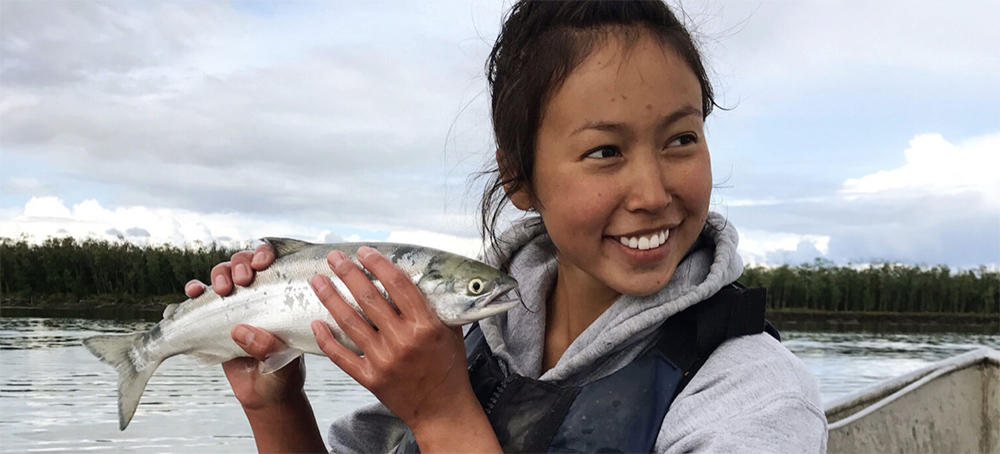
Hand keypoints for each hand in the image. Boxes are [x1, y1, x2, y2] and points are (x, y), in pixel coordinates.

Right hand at [185, 245, 323, 451]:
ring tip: (221, 289)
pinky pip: (200, 299)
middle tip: (243, 280)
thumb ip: (267, 346)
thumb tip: (240, 330)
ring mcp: (235, 305)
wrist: (265, 395)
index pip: (274, 263)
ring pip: (222, 275)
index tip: (262, 264)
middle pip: (244, 262)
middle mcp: (258, 294)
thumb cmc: (282, 373)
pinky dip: (194, 291)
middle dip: (240, 264)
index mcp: (281, 296)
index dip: (264, 255)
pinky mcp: (215, 319)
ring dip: (219, 274)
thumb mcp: (283, 361)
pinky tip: (192, 293)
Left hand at [308, 247, 484, 435]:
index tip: (364, 251)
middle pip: (368, 298)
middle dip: (347, 273)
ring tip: (317, 280)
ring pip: (349, 322)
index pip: (397, 285)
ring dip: (331, 297)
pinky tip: (316, 322)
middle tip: (333, 257)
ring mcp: (383, 360)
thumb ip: (435, 306)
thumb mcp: (451, 331)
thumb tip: (419, 278)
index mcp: (425, 325)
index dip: (378, 264)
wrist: (443, 410)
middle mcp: (402, 340)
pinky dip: (326, 339)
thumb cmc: (449, 368)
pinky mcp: (370, 378)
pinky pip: (341, 356)